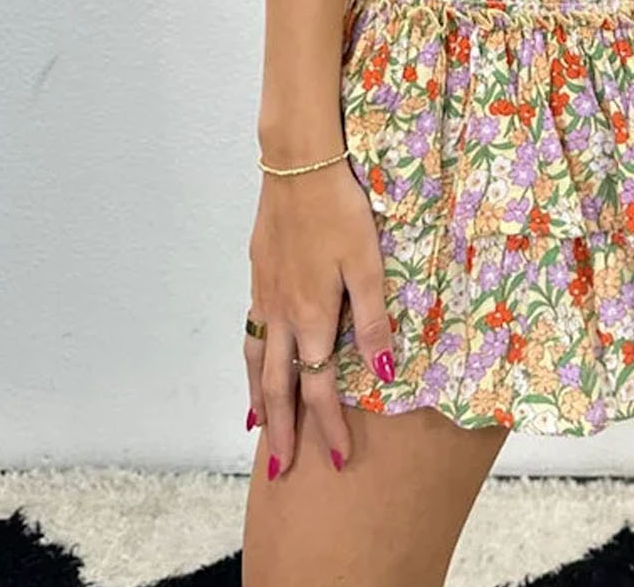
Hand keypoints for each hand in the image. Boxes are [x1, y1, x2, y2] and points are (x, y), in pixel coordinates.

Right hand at [244, 155, 394, 479]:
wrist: (298, 163)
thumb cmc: (341, 210)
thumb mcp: (368, 263)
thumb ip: (374, 318)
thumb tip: (383, 371)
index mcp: (312, 317)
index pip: (317, 388)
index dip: (326, 426)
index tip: (334, 460)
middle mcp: (282, 313)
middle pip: (276, 385)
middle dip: (281, 430)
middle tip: (280, 470)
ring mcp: (265, 292)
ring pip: (255, 359)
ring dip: (258, 398)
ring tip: (257, 427)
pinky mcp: (259, 270)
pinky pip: (250, 330)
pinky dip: (250, 358)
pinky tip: (254, 359)